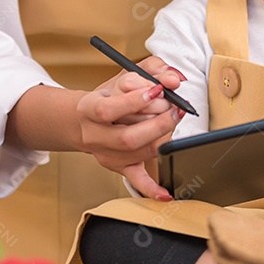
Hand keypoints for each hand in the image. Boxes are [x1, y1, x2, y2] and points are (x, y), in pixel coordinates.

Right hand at [77, 56, 185, 199]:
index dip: (134, 101)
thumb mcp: (126, 75)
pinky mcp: (119, 167)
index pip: (108, 110)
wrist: (88, 119)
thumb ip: (152, 69)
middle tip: (173, 108)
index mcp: (88, 108)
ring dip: (162, 137)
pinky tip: (166, 193)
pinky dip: (152, 189)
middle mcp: (94, 134)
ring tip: (174, 120)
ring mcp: (106, 154)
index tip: (157, 90)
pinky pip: (136, 180)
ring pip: (136, 153)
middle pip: (127, 137)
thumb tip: (174, 79)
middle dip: (157, 122)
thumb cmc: (111, 95)